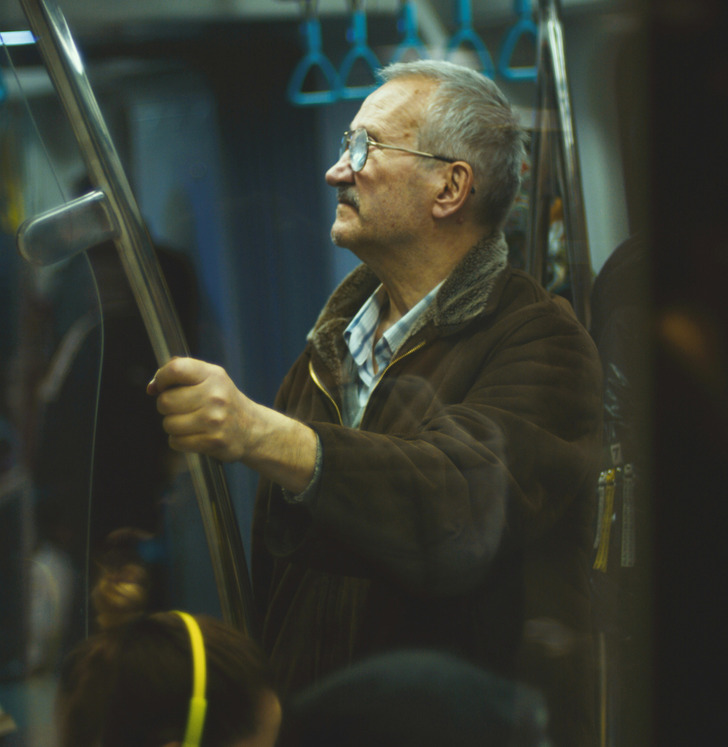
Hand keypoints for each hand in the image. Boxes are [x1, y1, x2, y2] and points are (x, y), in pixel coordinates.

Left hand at [147, 357, 316, 491]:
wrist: (252, 428)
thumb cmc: (222, 401)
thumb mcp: (209, 378)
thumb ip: (180, 374)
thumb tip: (152, 387)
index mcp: (213, 375)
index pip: (176, 369)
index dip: (162, 378)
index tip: (162, 386)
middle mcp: (215, 395)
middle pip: (165, 401)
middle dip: (167, 407)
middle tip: (182, 408)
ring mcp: (214, 420)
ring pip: (169, 424)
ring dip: (174, 426)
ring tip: (191, 423)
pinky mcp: (212, 441)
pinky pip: (176, 442)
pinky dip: (180, 441)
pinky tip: (195, 435)